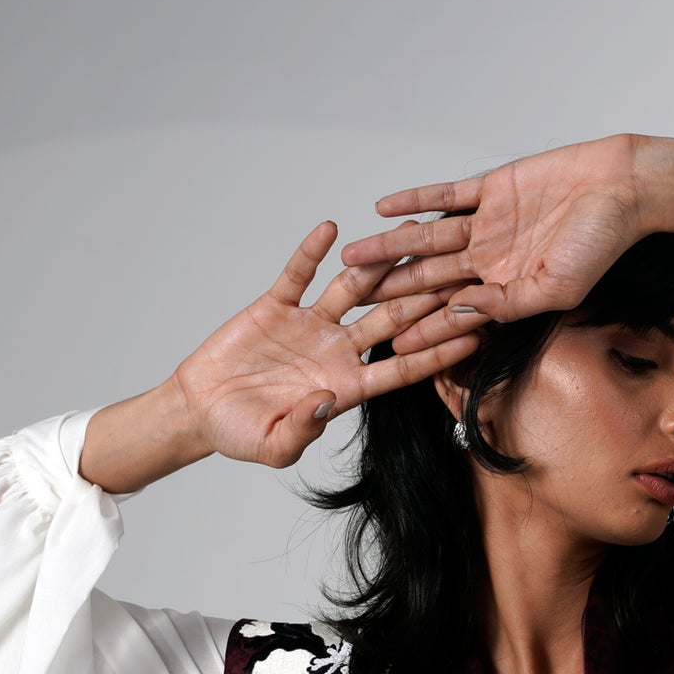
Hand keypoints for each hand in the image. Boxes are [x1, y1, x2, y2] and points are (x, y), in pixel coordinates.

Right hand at [170, 220, 484, 468]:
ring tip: (410, 235)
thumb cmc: (241, 435)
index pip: (401, 368)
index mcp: (346, 387)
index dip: (436, 352)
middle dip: (423, 298)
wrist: (201, 411)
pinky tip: (332, 228)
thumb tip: (327, 400)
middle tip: (459, 273)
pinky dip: (311, 251)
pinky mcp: (277, 305)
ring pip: (352, 288)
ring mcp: (310, 325)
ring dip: (380, 264)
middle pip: (389, 321)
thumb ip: (303, 429)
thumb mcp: (274, 446)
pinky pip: (298, 273)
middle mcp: (336, 351)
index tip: (471, 335)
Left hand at [338, 134, 644, 353]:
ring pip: (428, 239)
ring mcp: (487, 224)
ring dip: (391, 248)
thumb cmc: (600, 245)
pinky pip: (445, 196)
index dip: (423, 329)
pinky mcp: (490, 189)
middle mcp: (490, 259)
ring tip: (354, 258)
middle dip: (392, 292)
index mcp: (505, 289)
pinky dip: (416, 200)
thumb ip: (506, 303)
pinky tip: (384, 209)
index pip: (454, 314)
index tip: (391, 345)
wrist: (622, 188)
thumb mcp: (554, 289)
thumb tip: (460, 313)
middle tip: (351, 303)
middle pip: (431, 278)